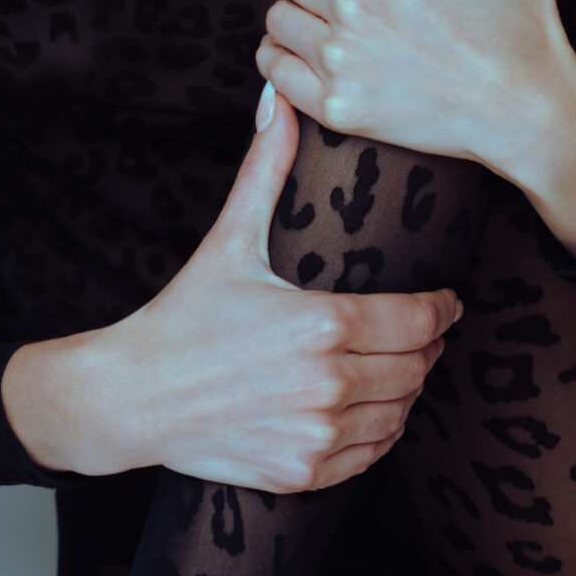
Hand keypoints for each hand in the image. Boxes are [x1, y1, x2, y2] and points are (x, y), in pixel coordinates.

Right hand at [1, 89, 461, 488]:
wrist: (130, 398)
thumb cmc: (181, 318)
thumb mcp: (228, 241)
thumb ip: (265, 170)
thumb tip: (276, 103)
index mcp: (322, 325)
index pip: (419, 320)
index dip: (442, 310)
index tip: (446, 302)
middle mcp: (327, 384)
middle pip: (417, 367)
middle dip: (427, 347)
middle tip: (423, 332)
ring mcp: (317, 434)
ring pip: (400, 413)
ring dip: (407, 390)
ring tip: (398, 368)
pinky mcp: (303, 472)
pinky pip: (370, 455)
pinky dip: (379, 433)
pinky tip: (369, 409)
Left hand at [258, 0, 575, 262]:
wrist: (529, 112)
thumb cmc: (527, 23)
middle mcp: (357, 2)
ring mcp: (344, 58)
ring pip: (275, 18)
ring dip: (293, 14)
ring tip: (322, 18)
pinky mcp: (338, 106)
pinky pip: (272, 71)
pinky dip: (282, 61)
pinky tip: (309, 56)